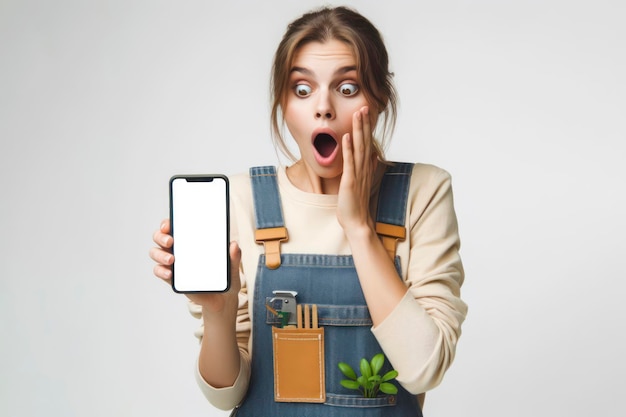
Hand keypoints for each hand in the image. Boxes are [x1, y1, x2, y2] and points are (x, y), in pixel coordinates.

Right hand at [149, 219, 240, 315]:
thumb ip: (234, 256)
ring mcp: (174, 263)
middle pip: (160, 237)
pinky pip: (159, 271)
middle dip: (161, 237)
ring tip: (171, 260)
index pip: (175, 226)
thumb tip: (234, 245)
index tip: (169, 225)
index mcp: (192, 240)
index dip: (167, 223)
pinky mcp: (172, 278)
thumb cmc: (225, 276)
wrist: (222, 298)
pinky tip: (169, 273)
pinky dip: (160, 271)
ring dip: (160, 255)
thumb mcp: (232, 265)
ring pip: (156, 253)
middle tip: (170, 241)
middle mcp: (179, 248)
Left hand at [337, 106, 377, 235]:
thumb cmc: (356, 204)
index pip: (367, 143)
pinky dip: (348, 149)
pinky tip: (346, 136)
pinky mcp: (350, 181)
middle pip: (365, 141)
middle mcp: (364, 168)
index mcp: (366, 168)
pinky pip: (350, 162)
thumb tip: (374, 155)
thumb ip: (368, 168)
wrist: (357, 222)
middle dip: (364, 123)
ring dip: (358, 130)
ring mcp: (358, 174)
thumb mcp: (362, 182)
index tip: (365, 112)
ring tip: (358, 115)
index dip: (366, 127)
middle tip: (364, 106)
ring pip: (359, 148)